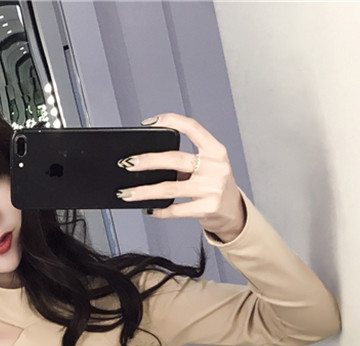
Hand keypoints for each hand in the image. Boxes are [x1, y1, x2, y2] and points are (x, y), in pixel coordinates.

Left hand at [115, 112, 246, 241]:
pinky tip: (149, 209)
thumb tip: (145, 163)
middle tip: (128, 163)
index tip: (149, 123)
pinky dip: (159, 210)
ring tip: (127, 193)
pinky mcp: (207, 208)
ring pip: (170, 188)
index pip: (192, 128)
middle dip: (148, 161)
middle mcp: (215, 167)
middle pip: (175, 159)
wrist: (233, 210)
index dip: (170, 121)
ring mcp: (212, 188)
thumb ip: (184, 161)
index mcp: (215, 150)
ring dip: (145, 191)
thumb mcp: (208, 166)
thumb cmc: (213, 185)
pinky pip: (176, 210)